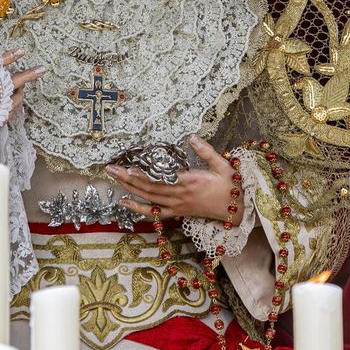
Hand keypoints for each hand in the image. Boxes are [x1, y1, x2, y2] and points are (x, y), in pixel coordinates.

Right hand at [0, 40, 46, 125]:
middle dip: (30, 74)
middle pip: (14, 81)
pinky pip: (12, 111)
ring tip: (21, 86)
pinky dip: (14, 103)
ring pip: (16, 97)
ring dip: (20, 90)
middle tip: (42, 69)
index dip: (10, 56)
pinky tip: (13, 100)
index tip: (22, 51)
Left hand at [108, 135, 237, 221]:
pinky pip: (155, 213)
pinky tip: (125, 203)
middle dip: (128, 179)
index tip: (127, 168)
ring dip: (129, 190)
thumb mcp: (222, 165)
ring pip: (148, 199)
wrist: (238, 210)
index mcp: (190, 182)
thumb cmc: (231, 186)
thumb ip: (206, 151)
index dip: (143, 175)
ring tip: (113, 180)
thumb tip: (191, 137)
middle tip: (110, 169)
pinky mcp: (178, 212)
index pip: (161, 179)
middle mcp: (179, 196)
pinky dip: (138, 209)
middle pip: (148, 188)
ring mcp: (177, 206)